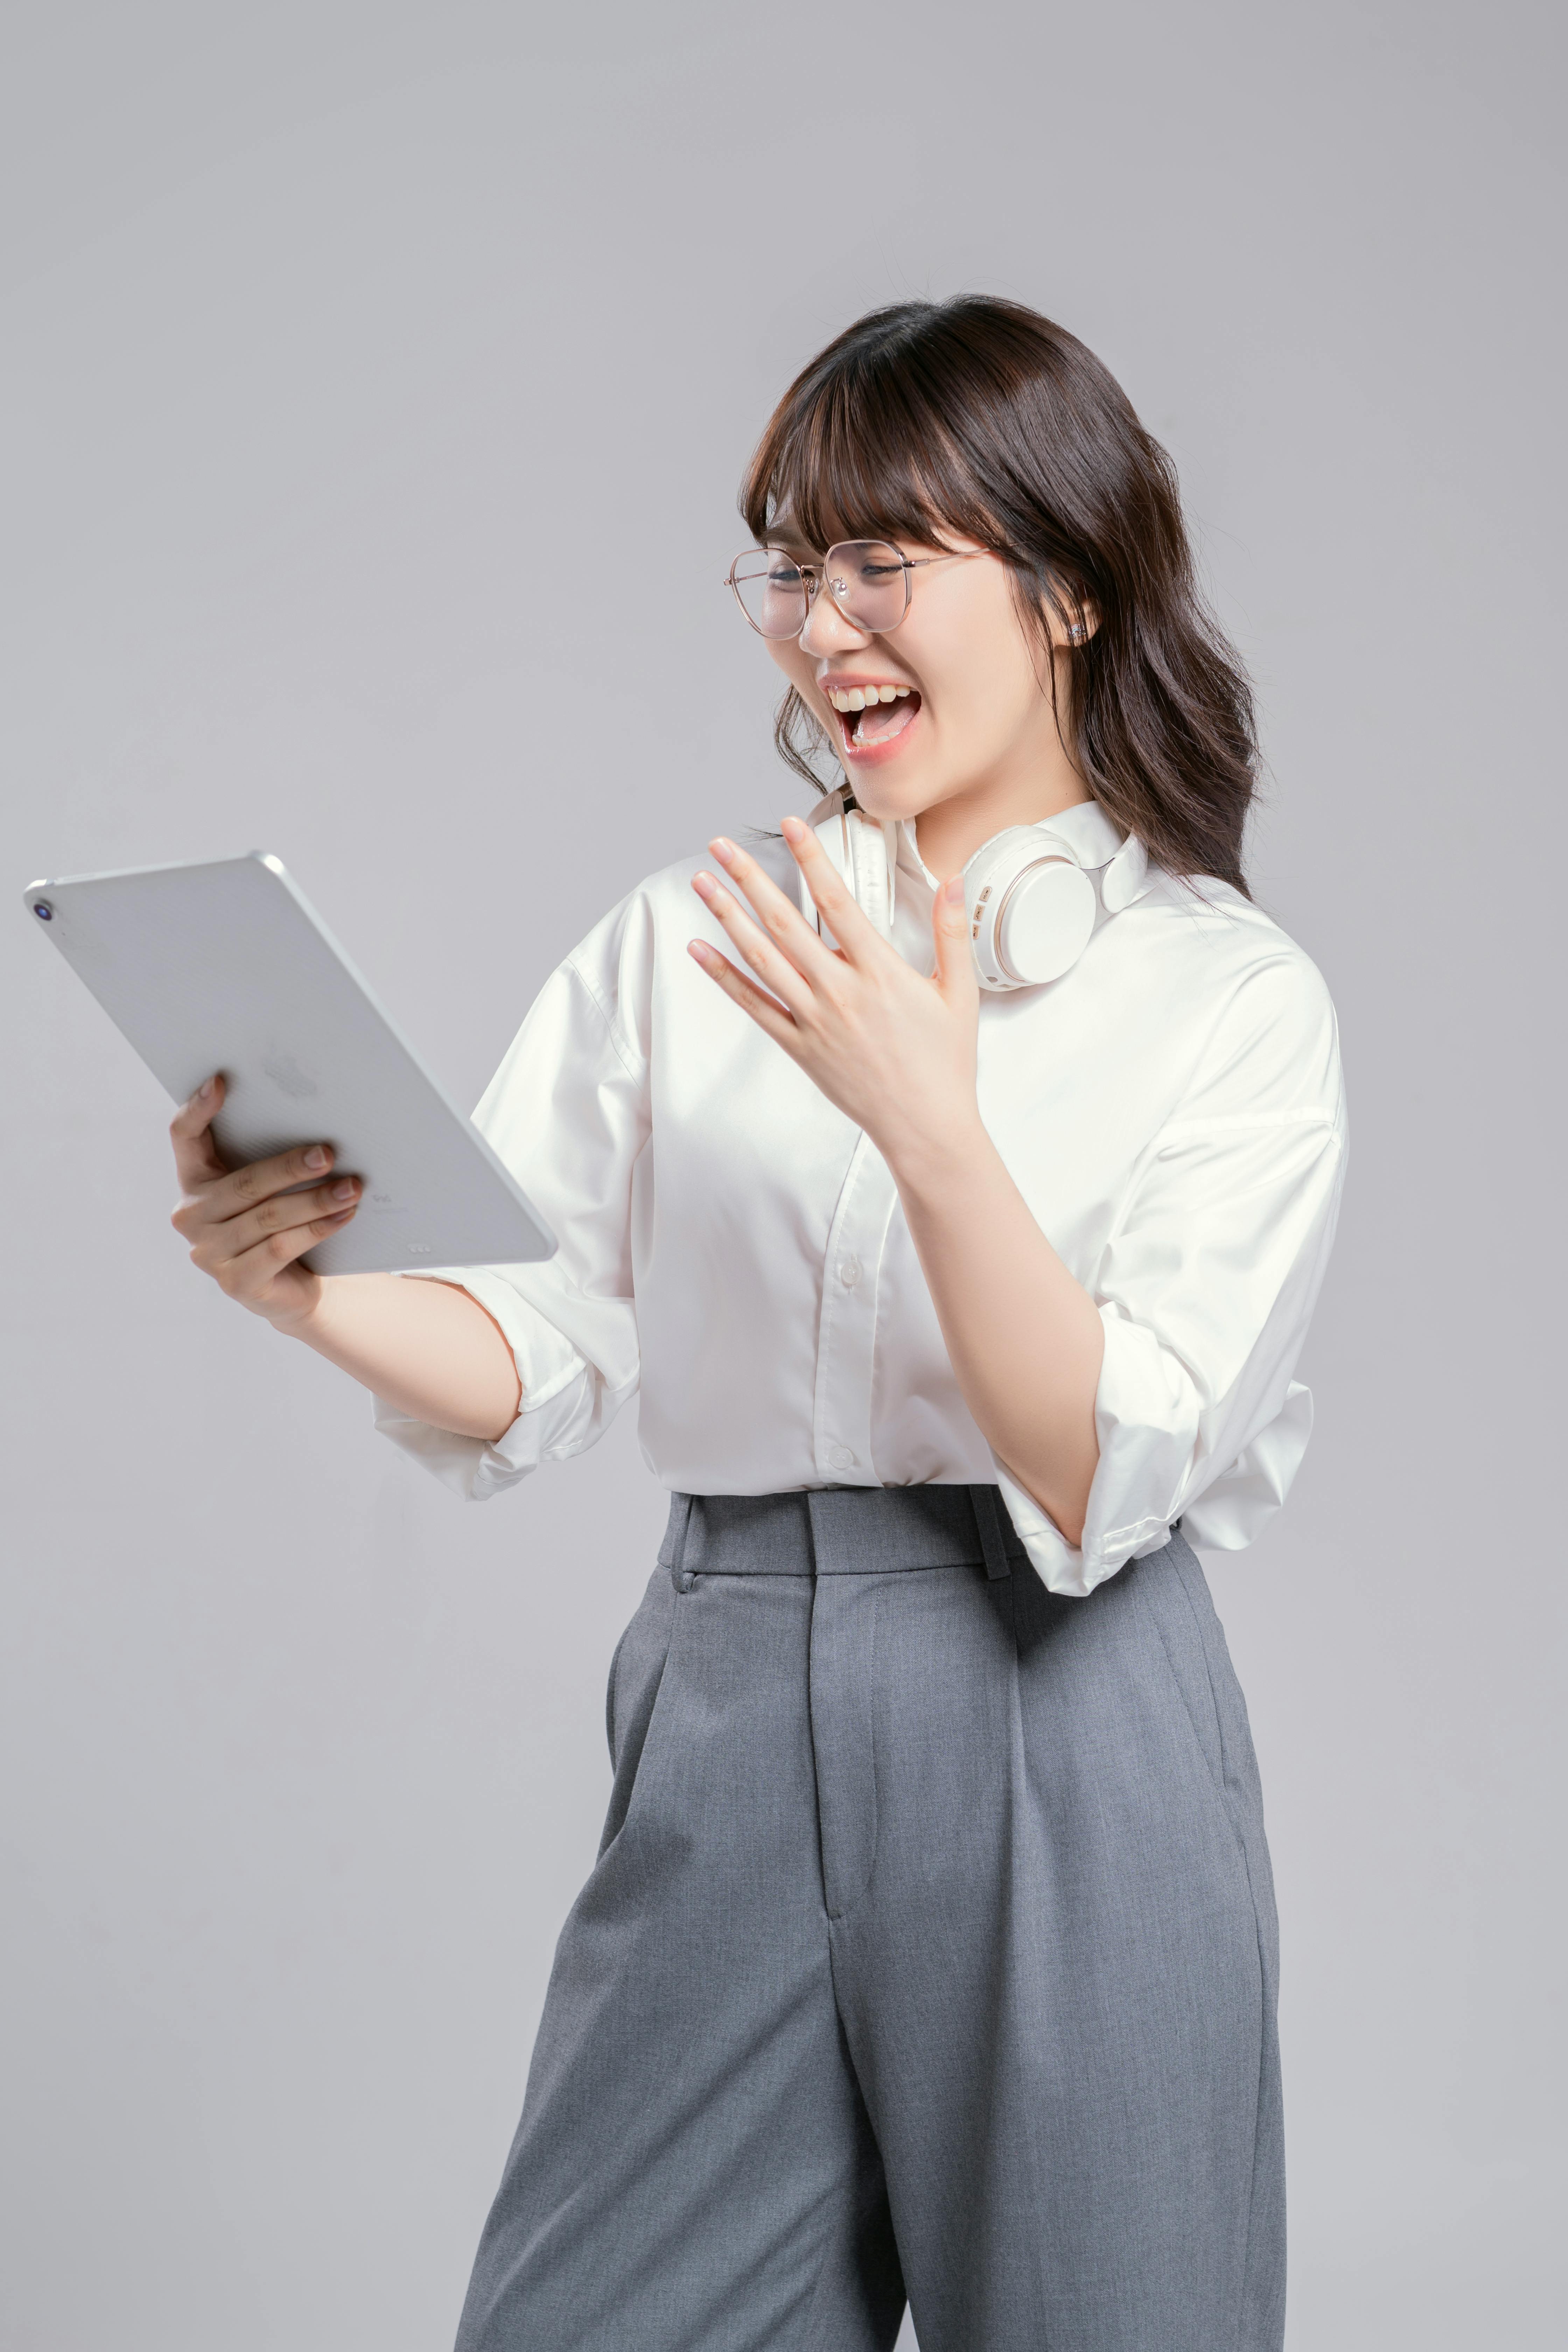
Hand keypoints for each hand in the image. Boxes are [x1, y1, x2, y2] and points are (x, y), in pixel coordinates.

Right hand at [168, 1075, 360, 1330]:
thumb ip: (267, 1159)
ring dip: (316, 1200)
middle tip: (328, 1153)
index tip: (222, 1082)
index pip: (184, 1137)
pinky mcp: (235, 1281)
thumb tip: (315, 1127)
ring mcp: (209, 1252)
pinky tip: (343, 1216)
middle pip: (244, 1183)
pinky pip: (281, 1247)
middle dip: (291, 1167)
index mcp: (194, 1182)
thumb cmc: (277, 1225)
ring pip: (269, 1217)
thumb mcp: (266, 1190)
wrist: (288, 1287)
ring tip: (351, 1187)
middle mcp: (191, 1217)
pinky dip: (317, 1229)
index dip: (198, 1109)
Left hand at [688, 817, 982, 1170]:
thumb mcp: (960, 994)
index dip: (811, 860)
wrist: (925, 1127)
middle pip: (785, 923)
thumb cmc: (944, 1064)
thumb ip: (952, 934)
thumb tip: (952, 881)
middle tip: (721, 846)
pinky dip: (724, 977)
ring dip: (729, 917)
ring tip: (703, 883)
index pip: (838, 902)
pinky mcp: (799, 1048)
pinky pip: (753, 1007)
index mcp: (881, 973)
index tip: (790, 826)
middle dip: (749, 879)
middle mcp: (840, 993)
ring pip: (762, 959)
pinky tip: (700, 950)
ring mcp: (815, 1021)